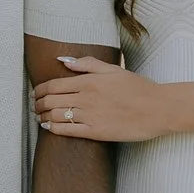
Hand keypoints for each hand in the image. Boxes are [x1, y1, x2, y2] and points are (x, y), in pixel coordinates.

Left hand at [34, 56, 171, 142]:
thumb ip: (88, 63)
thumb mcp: (113, 69)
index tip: (36, 93)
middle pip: (51, 101)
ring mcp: (90, 115)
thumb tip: (63, 61)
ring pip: (56, 116)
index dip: (40, 90)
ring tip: (39, 117)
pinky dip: (54, 129)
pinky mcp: (96, 132)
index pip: (54, 85)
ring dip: (42, 117)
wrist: (158, 108)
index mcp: (89, 81)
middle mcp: (86, 98)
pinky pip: (68, 131)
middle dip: (38, 104)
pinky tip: (48, 127)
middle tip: (35, 106)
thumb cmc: (138, 88)